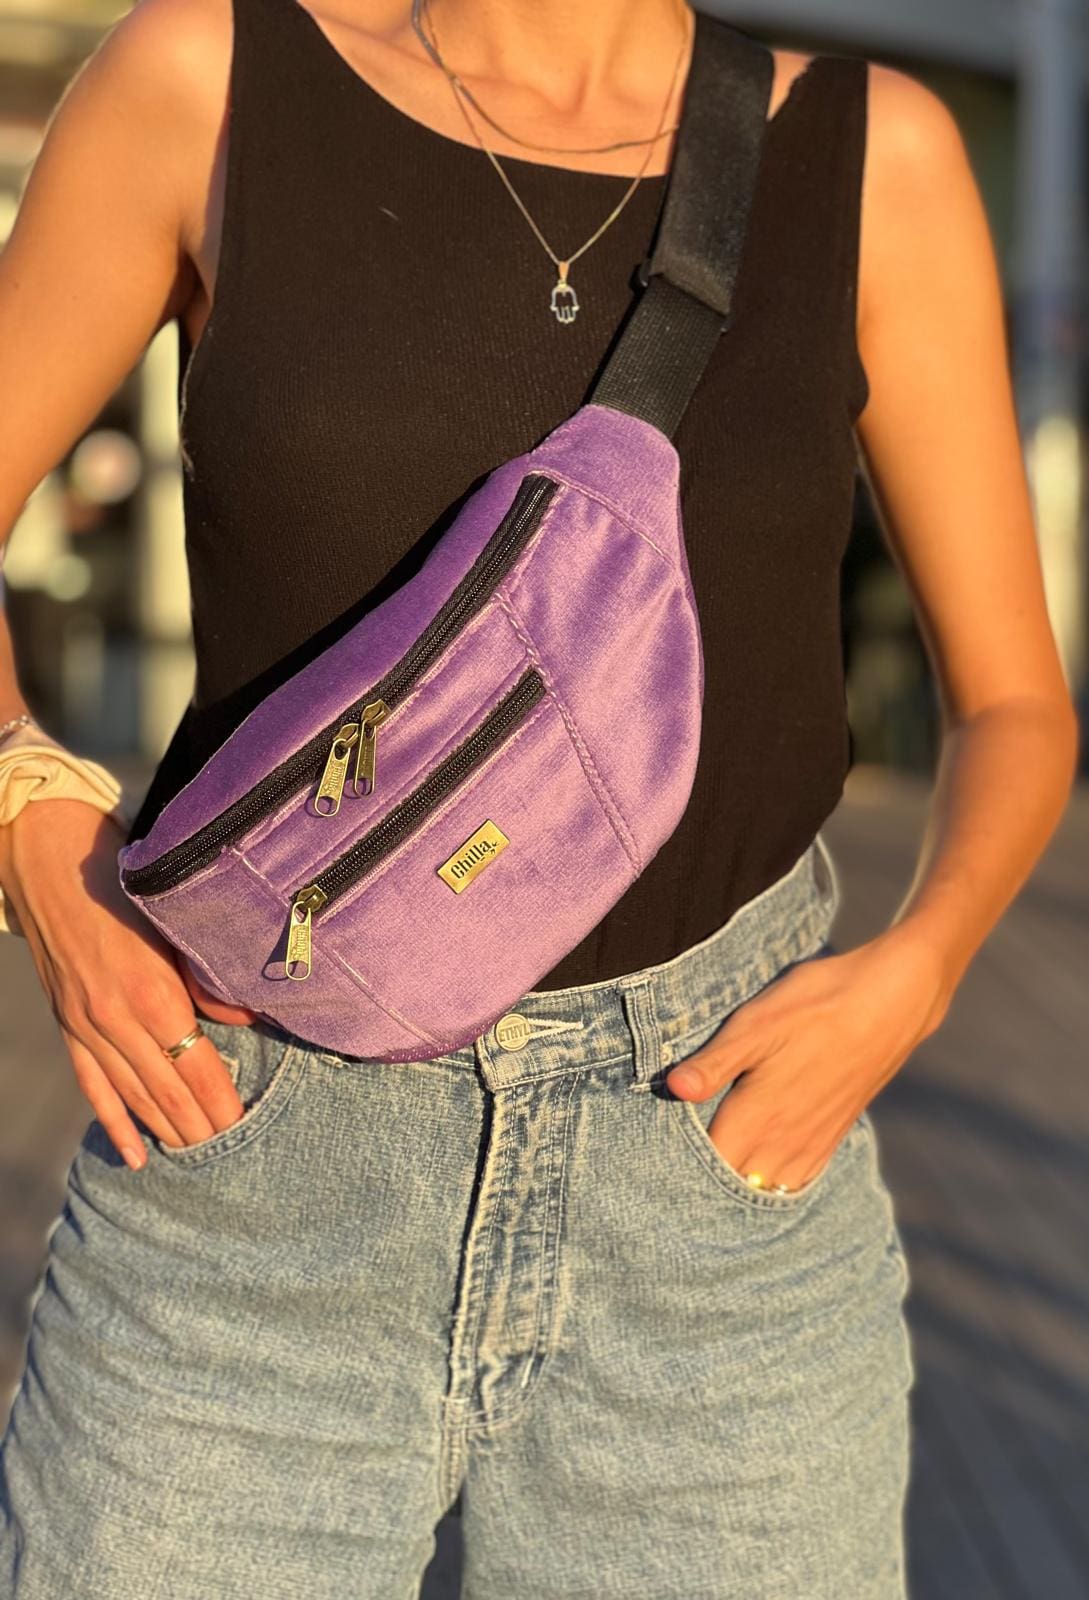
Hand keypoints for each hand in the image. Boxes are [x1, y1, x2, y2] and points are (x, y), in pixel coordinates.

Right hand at [0, 797, 258, 1167]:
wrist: (53, 868)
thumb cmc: (126, 889)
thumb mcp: (176, 927)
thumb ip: (209, 981)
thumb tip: (251, 1020)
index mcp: (154, 994)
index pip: (197, 1066)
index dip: (220, 1101)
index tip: (243, 1127)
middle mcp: (118, 1020)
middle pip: (167, 1090)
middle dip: (199, 1125)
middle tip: (230, 1153)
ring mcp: (87, 1027)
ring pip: (132, 1094)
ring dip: (165, 1129)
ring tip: (195, 1155)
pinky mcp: (67, 1027)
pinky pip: (92, 1086)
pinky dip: (115, 1122)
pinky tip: (135, 1154)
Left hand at [665, 933, 948, 1190]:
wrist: (891, 1002)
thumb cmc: (817, 1005)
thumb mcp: (756, 1024)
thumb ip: (714, 1063)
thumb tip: (671, 1088)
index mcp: (756, 1117)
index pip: (708, 1166)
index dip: (678, 1172)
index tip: (655, 1166)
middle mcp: (784, 1142)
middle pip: (735, 1185)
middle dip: (705, 1186)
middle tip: (677, 1183)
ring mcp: (813, 1142)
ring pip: (768, 1188)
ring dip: (741, 1188)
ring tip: (713, 1181)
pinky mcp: (834, 1135)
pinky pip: (798, 1180)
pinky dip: (776, 1185)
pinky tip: (763, 1172)